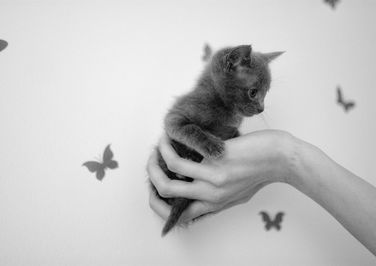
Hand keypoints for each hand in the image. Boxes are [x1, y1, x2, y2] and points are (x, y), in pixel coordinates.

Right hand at [147, 130, 294, 224]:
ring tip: (156, 148)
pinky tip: (168, 140)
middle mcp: (210, 196)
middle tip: (150, 163)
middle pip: (167, 196)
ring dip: (155, 162)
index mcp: (215, 204)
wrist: (281, 158)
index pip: (180, 215)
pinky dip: (167, 149)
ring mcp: (211, 181)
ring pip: (168, 179)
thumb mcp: (238, 195)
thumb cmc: (262, 172)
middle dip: (152, 179)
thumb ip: (217, 199)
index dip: (161, 205)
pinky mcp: (215, 163)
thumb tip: (198, 197)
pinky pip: (179, 159)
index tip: (155, 188)